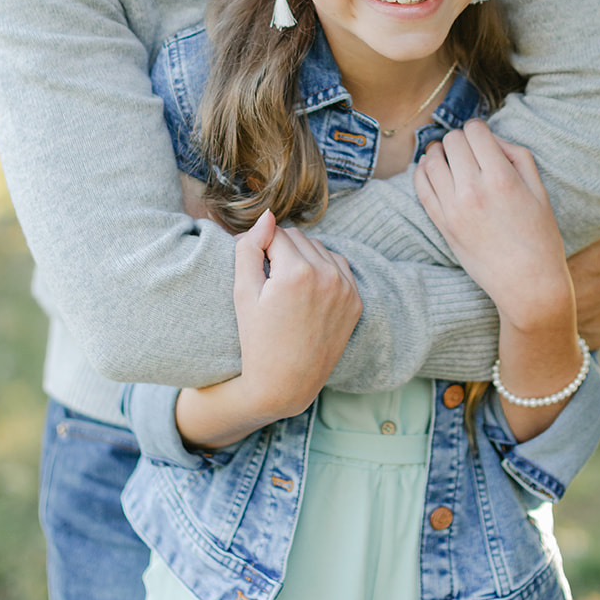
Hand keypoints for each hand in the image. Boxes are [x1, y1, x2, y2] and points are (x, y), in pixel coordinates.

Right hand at [175, 210, 360, 448]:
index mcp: (298, 272)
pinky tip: (307, 291)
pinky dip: (322, 270)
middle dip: (281, 250)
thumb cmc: (257, 340)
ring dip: (302, 257)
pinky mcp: (356, 300)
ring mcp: (346, 288)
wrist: (286, 384)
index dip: (258, 249)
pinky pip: (337, 265)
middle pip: (297, 237)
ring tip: (287, 287)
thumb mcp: (243, 293)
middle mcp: (327, 275)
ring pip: (318, 248)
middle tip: (268, 282)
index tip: (253, 270)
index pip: (273, 234)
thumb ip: (249, 247)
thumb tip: (266, 215)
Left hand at [416, 122, 580, 440]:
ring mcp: (453, 208)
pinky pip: (420, 185)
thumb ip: (516, 155)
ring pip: (430, 159)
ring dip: (439, 153)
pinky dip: (423, 172)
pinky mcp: (441, 224)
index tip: (483, 139)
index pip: (474, 130)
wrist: (528, 285)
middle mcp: (473, 189)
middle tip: (469, 151)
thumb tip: (491, 139)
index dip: (479, 129)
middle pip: (451, 140)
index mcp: (501, 177)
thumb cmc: (540, 237)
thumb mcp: (539, 190)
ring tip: (449, 159)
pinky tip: (434, 172)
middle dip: (460, 140)